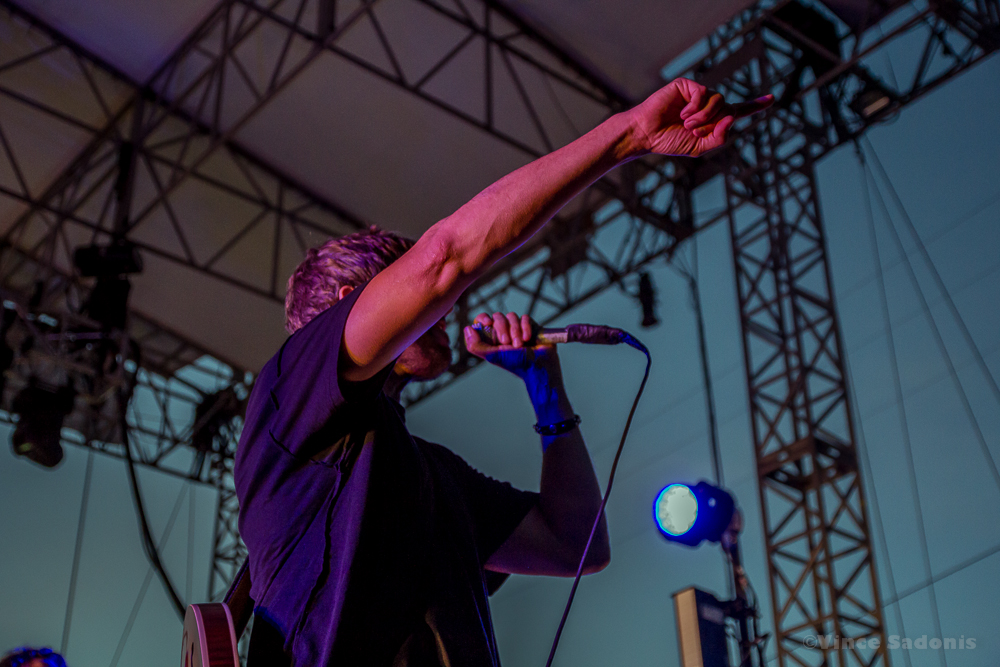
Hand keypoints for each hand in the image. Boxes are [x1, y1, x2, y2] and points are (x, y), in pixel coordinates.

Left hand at [463, 311, 557, 381]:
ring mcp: (517, 328)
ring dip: (515, 329)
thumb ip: (475, 346)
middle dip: (502, 327)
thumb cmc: (515, 364)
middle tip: (507, 342)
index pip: (483, 320)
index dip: (483, 318)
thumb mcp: (492, 356)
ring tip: (520, 344)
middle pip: (497, 316)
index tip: (488, 323)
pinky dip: (526, 327)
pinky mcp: (530, 326)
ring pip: (511, 316)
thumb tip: (467, 328)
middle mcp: (504, 332)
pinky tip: (528, 339)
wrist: (538, 367)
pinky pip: (525, 317)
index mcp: (492, 338)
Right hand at [628, 78, 772, 156]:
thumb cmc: (670, 141)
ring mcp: (698, 94)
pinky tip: (682, 113)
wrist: (648, 134)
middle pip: (729, 108)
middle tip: (693, 130)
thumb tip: (732, 117)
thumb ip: (719, 137)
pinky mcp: (687, 86)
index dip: (755, 106)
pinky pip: (703, 94)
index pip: (738, 111)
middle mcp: (707, 104)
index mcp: (712, 119)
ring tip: (687, 124)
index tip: (771, 99)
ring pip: (719, 100)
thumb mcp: (700, 147)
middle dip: (714, 123)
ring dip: (705, 117)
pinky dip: (695, 108)